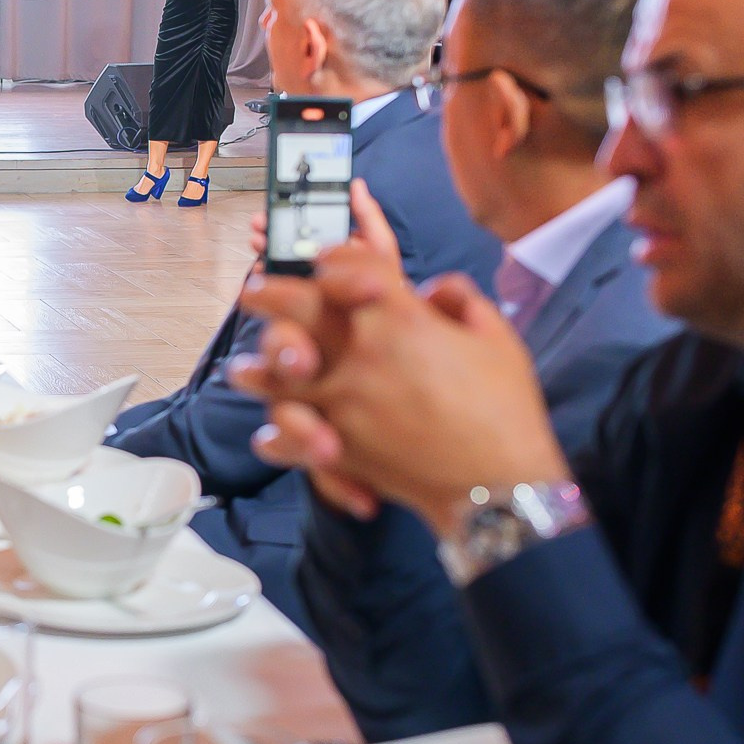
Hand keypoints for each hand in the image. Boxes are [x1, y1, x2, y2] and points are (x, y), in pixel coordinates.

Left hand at [227, 241, 567, 533]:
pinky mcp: (339, 446)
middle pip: (297, 310)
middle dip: (270, 294)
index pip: (350, 267)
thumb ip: (459, 299)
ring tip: (239, 369)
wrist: (499, 486)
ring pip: (277, 376)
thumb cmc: (504, 410)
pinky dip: (276, 438)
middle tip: (253, 290)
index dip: (335, 256)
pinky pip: (290, 437)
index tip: (324, 261)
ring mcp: (343, 402)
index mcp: (400, 319)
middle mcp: (361, 355)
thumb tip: (431, 289)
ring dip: (257, 369)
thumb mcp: (496, 337)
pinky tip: (268, 433)